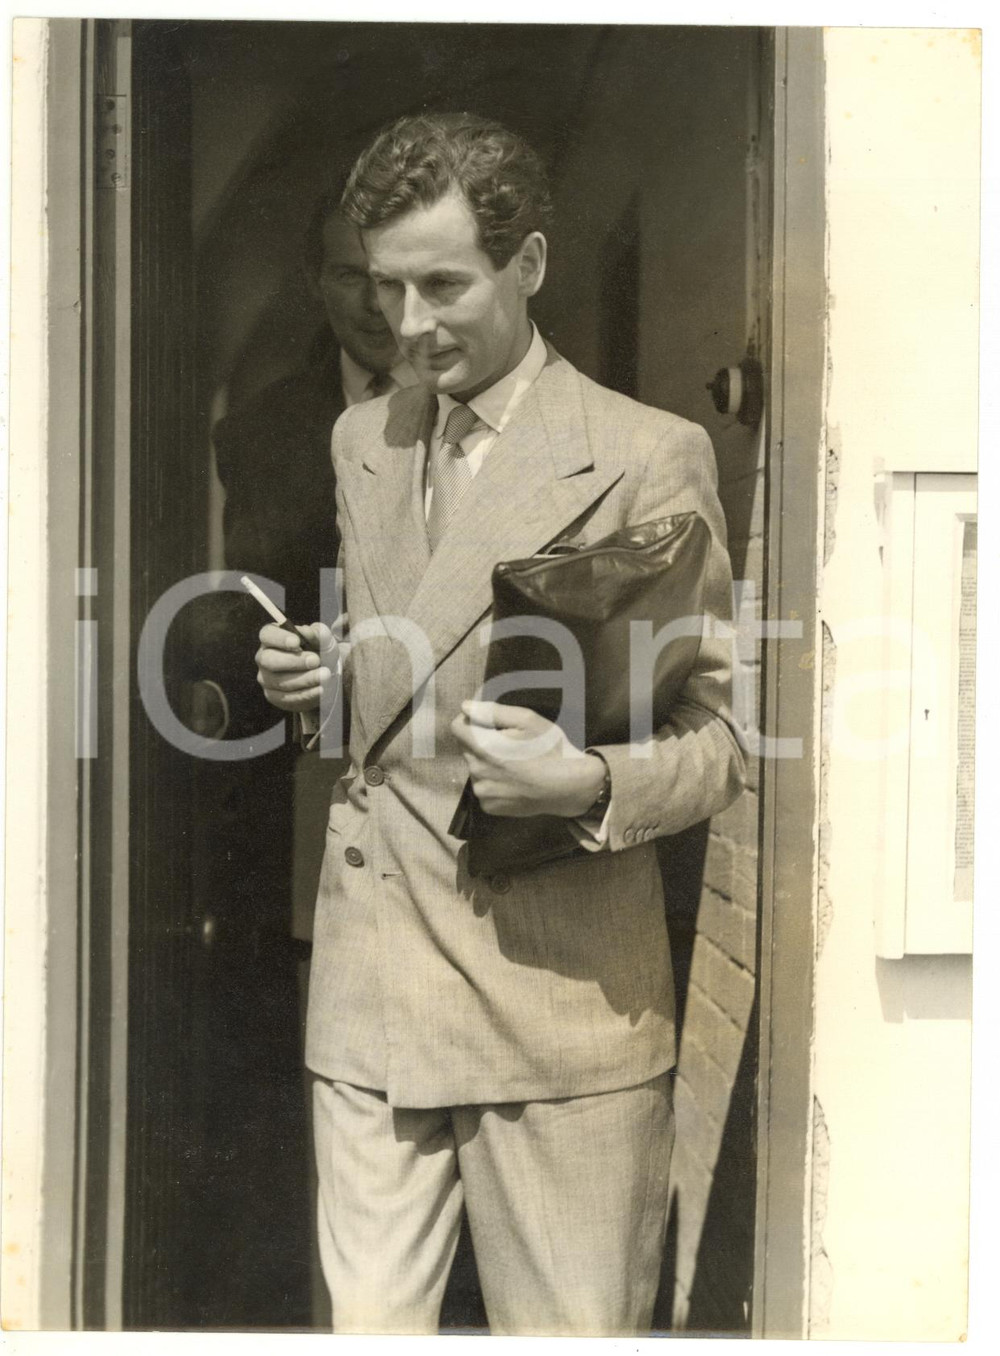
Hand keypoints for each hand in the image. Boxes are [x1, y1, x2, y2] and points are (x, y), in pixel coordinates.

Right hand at [255, 620, 340, 712]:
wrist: (325, 675)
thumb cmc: (320, 651)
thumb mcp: (324, 640)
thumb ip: (318, 633)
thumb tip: (306, 631)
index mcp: (272, 637)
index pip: (267, 634)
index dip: (279, 638)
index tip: (297, 641)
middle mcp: (264, 658)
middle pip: (269, 659)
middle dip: (293, 661)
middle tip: (315, 660)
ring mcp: (266, 679)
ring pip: (280, 681)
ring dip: (305, 679)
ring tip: (325, 675)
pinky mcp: (274, 696)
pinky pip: (287, 698)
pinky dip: (307, 694)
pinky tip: (321, 689)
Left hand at [451, 701, 605, 818]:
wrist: (569, 787)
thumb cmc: (550, 748)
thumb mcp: (527, 720)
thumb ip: (492, 712)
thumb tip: (465, 707)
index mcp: (485, 747)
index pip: (457, 728)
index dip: (470, 720)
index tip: (487, 723)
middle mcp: (478, 771)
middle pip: (466, 748)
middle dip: (481, 742)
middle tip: (509, 745)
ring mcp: (483, 792)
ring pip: (474, 769)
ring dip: (486, 763)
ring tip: (513, 764)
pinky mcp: (490, 807)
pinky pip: (483, 788)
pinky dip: (493, 783)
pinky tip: (514, 781)